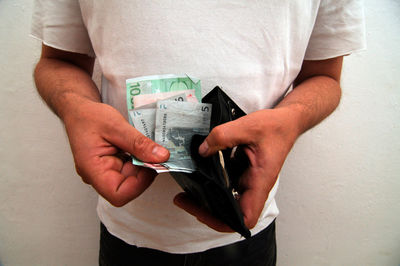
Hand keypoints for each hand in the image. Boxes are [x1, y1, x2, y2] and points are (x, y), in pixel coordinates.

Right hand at [63, 99, 169, 206]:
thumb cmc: (89, 117)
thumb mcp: (117, 126)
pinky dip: (138, 160)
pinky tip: (139, 148)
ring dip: (142, 165)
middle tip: (154, 153)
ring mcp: (103, 172)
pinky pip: (129, 170)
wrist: (78, 110)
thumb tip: (162, 157)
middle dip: (144, 172)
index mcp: (92, 169)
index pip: (118, 194)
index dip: (139, 185)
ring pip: (130, 179)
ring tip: (145, 147)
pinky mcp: (111, 166)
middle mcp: (97, 175)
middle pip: (127, 187)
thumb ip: (139, 143)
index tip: (152, 166)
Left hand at [174, 108, 298, 230]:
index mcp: (260, 181)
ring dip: (207, 200)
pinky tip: (198, 174)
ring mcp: (248, 181)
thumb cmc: (276, 128)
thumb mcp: (247, 126)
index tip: (203, 211)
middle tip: (184, 200)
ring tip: (186, 191)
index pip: (246, 218)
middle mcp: (254, 186)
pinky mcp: (243, 174)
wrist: (285, 122)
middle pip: (231, 213)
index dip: (224, 222)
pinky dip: (212, 184)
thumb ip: (222, 136)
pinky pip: (226, 186)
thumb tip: (202, 150)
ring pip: (227, 201)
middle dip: (206, 211)